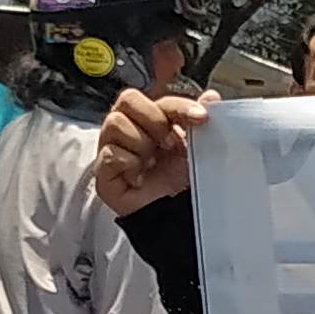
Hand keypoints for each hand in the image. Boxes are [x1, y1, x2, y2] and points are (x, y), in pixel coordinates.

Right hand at [93, 88, 211, 214]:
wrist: (177, 216)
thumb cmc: (181, 181)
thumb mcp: (196, 146)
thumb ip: (198, 119)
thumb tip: (211, 97)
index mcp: (149, 119)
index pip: (156, 99)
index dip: (178, 106)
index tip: (200, 117)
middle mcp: (127, 129)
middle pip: (127, 100)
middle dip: (153, 120)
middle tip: (168, 143)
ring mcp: (111, 149)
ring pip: (115, 123)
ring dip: (141, 143)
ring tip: (151, 163)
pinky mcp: (103, 172)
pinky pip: (109, 154)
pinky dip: (130, 164)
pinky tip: (140, 177)